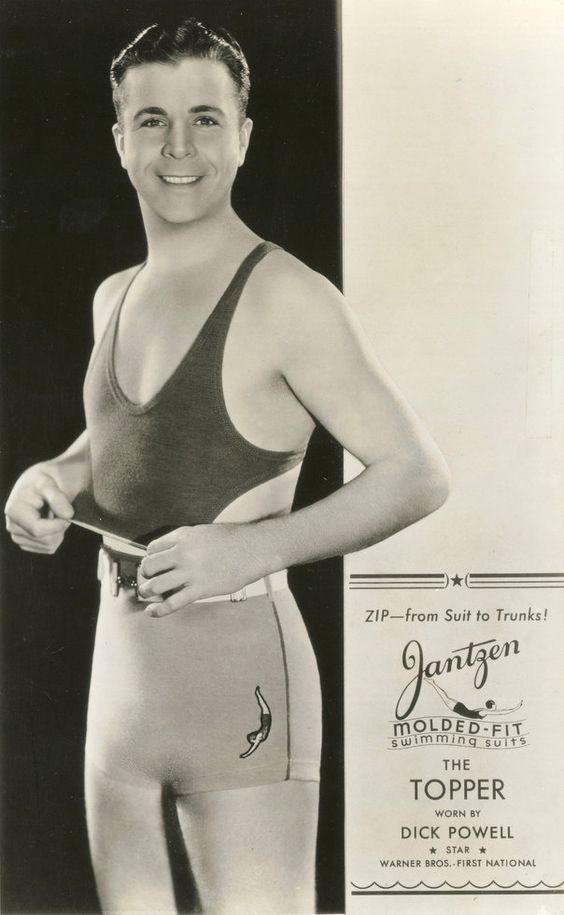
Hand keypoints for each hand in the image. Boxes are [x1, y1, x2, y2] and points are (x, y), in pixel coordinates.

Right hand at [5, 465, 73, 553]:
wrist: (40, 484)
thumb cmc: (44, 480)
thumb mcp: (50, 483)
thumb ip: (58, 498)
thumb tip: (67, 515)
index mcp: (14, 511)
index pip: (38, 530)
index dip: (58, 525)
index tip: (69, 513)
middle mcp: (12, 526)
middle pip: (45, 540)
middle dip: (60, 527)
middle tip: (63, 511)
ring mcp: (18, 536)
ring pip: (49, 545)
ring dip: (59, 531)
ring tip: (56, 514)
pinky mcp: (27, 542)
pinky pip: (49, 548)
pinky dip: (56, 536)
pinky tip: (52, 522)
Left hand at [138, 523, 264, 616]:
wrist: (253, 549)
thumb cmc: (233, 540)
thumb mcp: (204, 532)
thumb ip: (186, 541)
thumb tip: (172, 554)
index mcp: (183, 536)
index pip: (152, 548)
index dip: (149, 557)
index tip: (152, 564)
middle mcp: (182, 553)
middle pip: (149, 566)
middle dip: (144, 574)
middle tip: (147, 580)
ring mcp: (190, 572)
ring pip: (156, 584)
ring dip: (146, 591)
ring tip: (146, 594)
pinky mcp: (199, 589)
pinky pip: (172, 602)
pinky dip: (159, 610)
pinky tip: (152, 612)